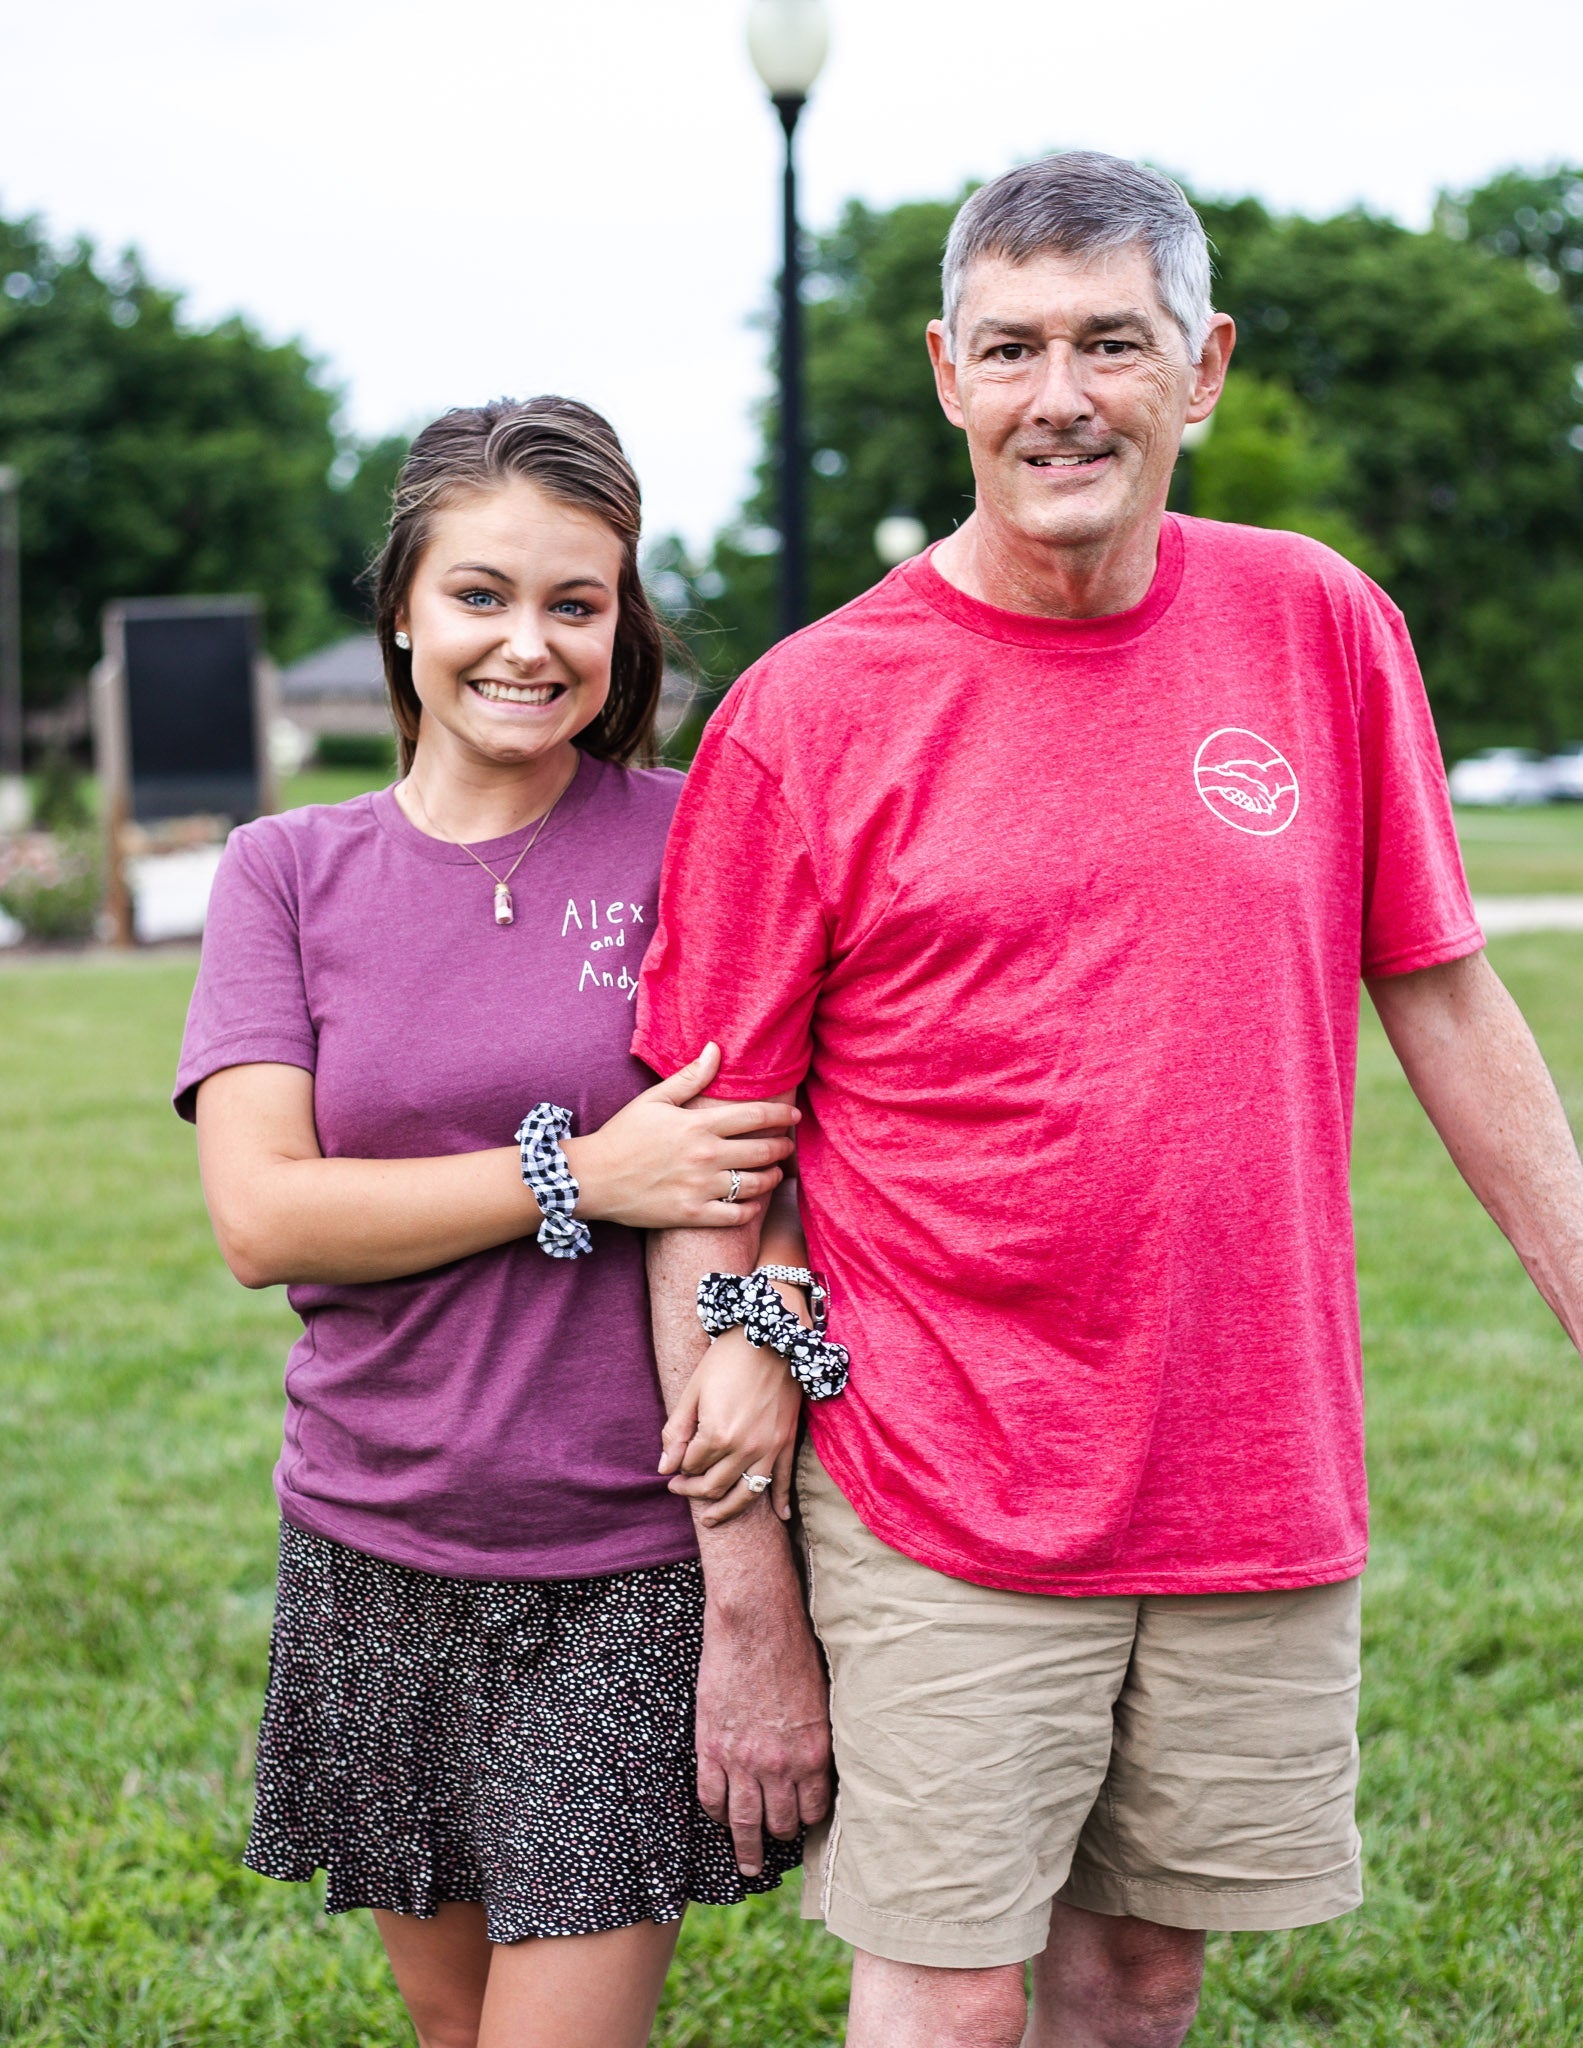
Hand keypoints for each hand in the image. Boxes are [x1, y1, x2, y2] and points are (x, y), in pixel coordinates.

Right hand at [564, 1044, 797, 1230]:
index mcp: (699, 1125)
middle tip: (788, 1146)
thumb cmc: (622, 1135)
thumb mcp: (654, 1100)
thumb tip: (716, 1049)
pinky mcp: (693, 1214)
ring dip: (772, 1178)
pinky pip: (736, 1215)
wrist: (592, 1178)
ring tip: (775, 1173)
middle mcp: (706, 1156)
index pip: (756, 1116)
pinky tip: (754, 1202)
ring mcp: (701, 1187)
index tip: (794, 1116)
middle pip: (763, 1150)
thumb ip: (690, 1077)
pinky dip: (752, 1209)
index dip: (781, 1115)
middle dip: (783, 1147)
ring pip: (755, 1184)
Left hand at [661, 1327, 803, 1523]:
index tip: (675, 1465)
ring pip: (746, 1494)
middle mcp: (744, 1448)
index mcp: (716, 1434)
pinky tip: (781, 1518)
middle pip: (714, 1485)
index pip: (692, 1466)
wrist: (770, 1336)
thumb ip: (677, 1432)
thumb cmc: (726, 1359)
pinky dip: (782, 1501)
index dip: (680, 1468)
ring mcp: (768, 1447)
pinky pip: (783, 1479)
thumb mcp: (693, 1391)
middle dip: (694, 1491)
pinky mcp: (786, 1441)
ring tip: (711, 1519)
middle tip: (680, 1489)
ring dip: (727, 1510)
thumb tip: (665, 1467)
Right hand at [697, 1553, 830, 1874]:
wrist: (755, 1622)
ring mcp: (741, 1760)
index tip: (803, 1823)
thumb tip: (820, 1766)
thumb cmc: (795, 1650)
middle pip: (781, 1823)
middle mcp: (780, 1766)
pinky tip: (720, 1818)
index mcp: (813, 1754)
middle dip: (780, 1835)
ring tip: (748, 1862)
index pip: (814, 1811)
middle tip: (777, 1842)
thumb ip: (820, 1739)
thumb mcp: (823, 1700)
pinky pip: (711, 1797)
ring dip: (747, 1847)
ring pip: (744, 1822)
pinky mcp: (711, 1748)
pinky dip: (716, 1814)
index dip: (809, 1821)